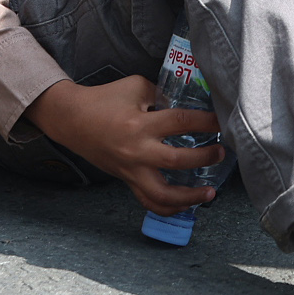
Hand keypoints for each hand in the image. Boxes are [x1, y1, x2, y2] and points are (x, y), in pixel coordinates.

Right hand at [25, 75, 222, 215]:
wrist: (72, 119)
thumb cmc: (104, 99)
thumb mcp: (136, 87)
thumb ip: (162, 95)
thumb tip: (187, 103)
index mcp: (140, 125)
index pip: (181, 122)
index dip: (206, 122)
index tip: (222, 121)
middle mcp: (136, 152)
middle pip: (178, 161)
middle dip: (205, 158)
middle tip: (221, 152)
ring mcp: (130, 171)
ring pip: (163, 195)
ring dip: (190, 196)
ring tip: (210, 192)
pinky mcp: (126, 180)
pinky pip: (148, 202)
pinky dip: (168, 207)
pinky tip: (186, 204)